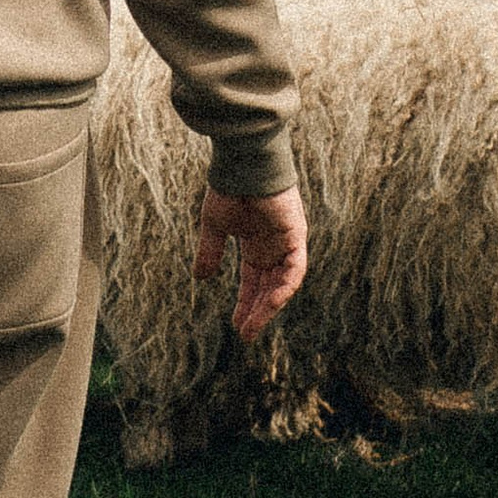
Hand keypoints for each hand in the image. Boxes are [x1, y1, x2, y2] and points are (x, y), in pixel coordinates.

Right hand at [194, 186, 306, 339]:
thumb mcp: (214, 226)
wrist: (242, 163)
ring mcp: (287, 242)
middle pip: (268, 288)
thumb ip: (210, 252)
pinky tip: (269, 305)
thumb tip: (200, 278)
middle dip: (257, 311)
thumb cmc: (228, 188)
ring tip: (252, 327)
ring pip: (282, 284)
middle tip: (245, 335)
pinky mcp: (296, 236)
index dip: (246, 304)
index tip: (237, 326)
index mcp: (256, 245)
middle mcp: (274, 247)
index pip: (253, 282)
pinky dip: (283, 288)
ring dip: (268, 307)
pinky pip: (294, 270)